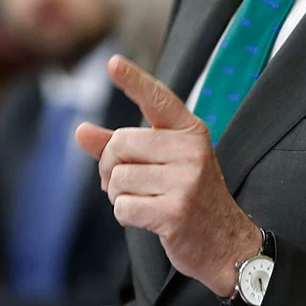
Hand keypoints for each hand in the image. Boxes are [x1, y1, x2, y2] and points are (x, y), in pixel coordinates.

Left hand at [74, 55, 258, 296]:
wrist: (226, 243)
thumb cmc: (188, 198)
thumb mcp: (163, 164)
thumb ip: (120, 146)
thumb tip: (80, 131)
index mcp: (190, 132)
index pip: (158, 99)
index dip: (134, 81)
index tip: (112, 63)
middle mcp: (191, 150)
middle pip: (120, 144)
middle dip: (111, 167)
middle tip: (127, 183)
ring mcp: (185, 181)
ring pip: (117, 179)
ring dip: (119, 195)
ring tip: (144, 201)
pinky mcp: (175, 211)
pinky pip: (123, 206)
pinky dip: (126, 215)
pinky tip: (148, 219)